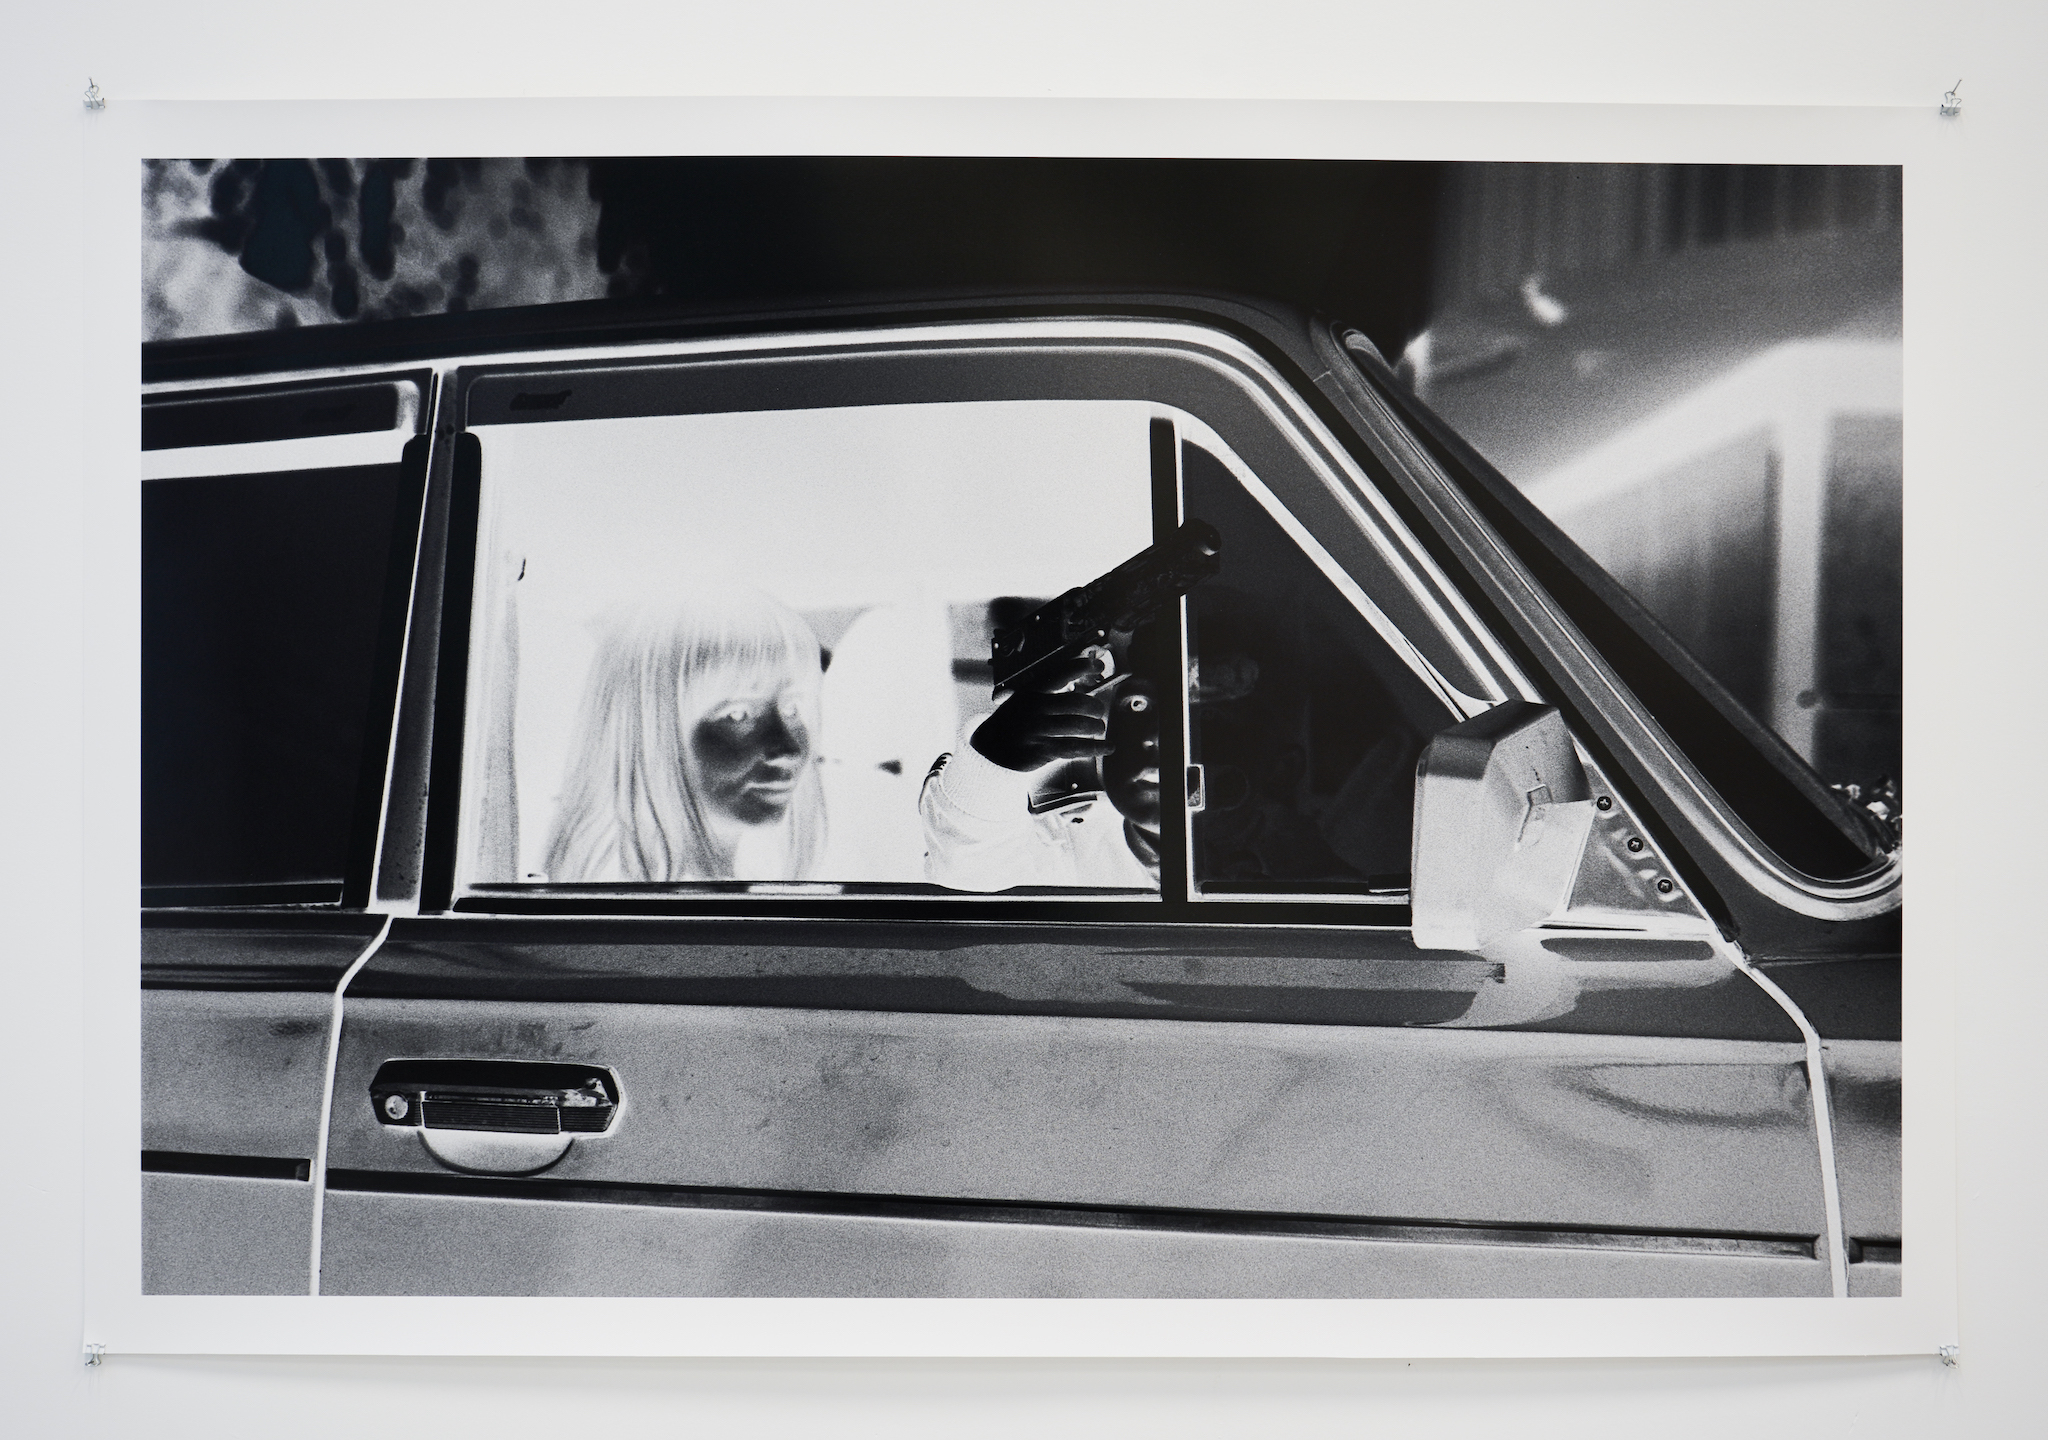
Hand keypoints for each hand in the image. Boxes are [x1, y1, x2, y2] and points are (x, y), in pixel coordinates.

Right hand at [970, 654, 1113, 772]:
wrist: (990, 748)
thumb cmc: (1013, 721)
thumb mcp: (1025, 699)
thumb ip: (1050, 691)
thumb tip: (1083, 683)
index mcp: (1032, 691)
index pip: (1059, 673)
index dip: (1081, 667)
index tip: (1098, 665)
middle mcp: (1034, 708)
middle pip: (1074, 702)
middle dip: (1094, 706)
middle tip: (1099, 710)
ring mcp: (1037, 730)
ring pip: (1077, 725)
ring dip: (1095, 726)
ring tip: (1099, 727)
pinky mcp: (1041, 750)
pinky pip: (1074, 747)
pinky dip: (1095, 747)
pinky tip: (1106, 747)